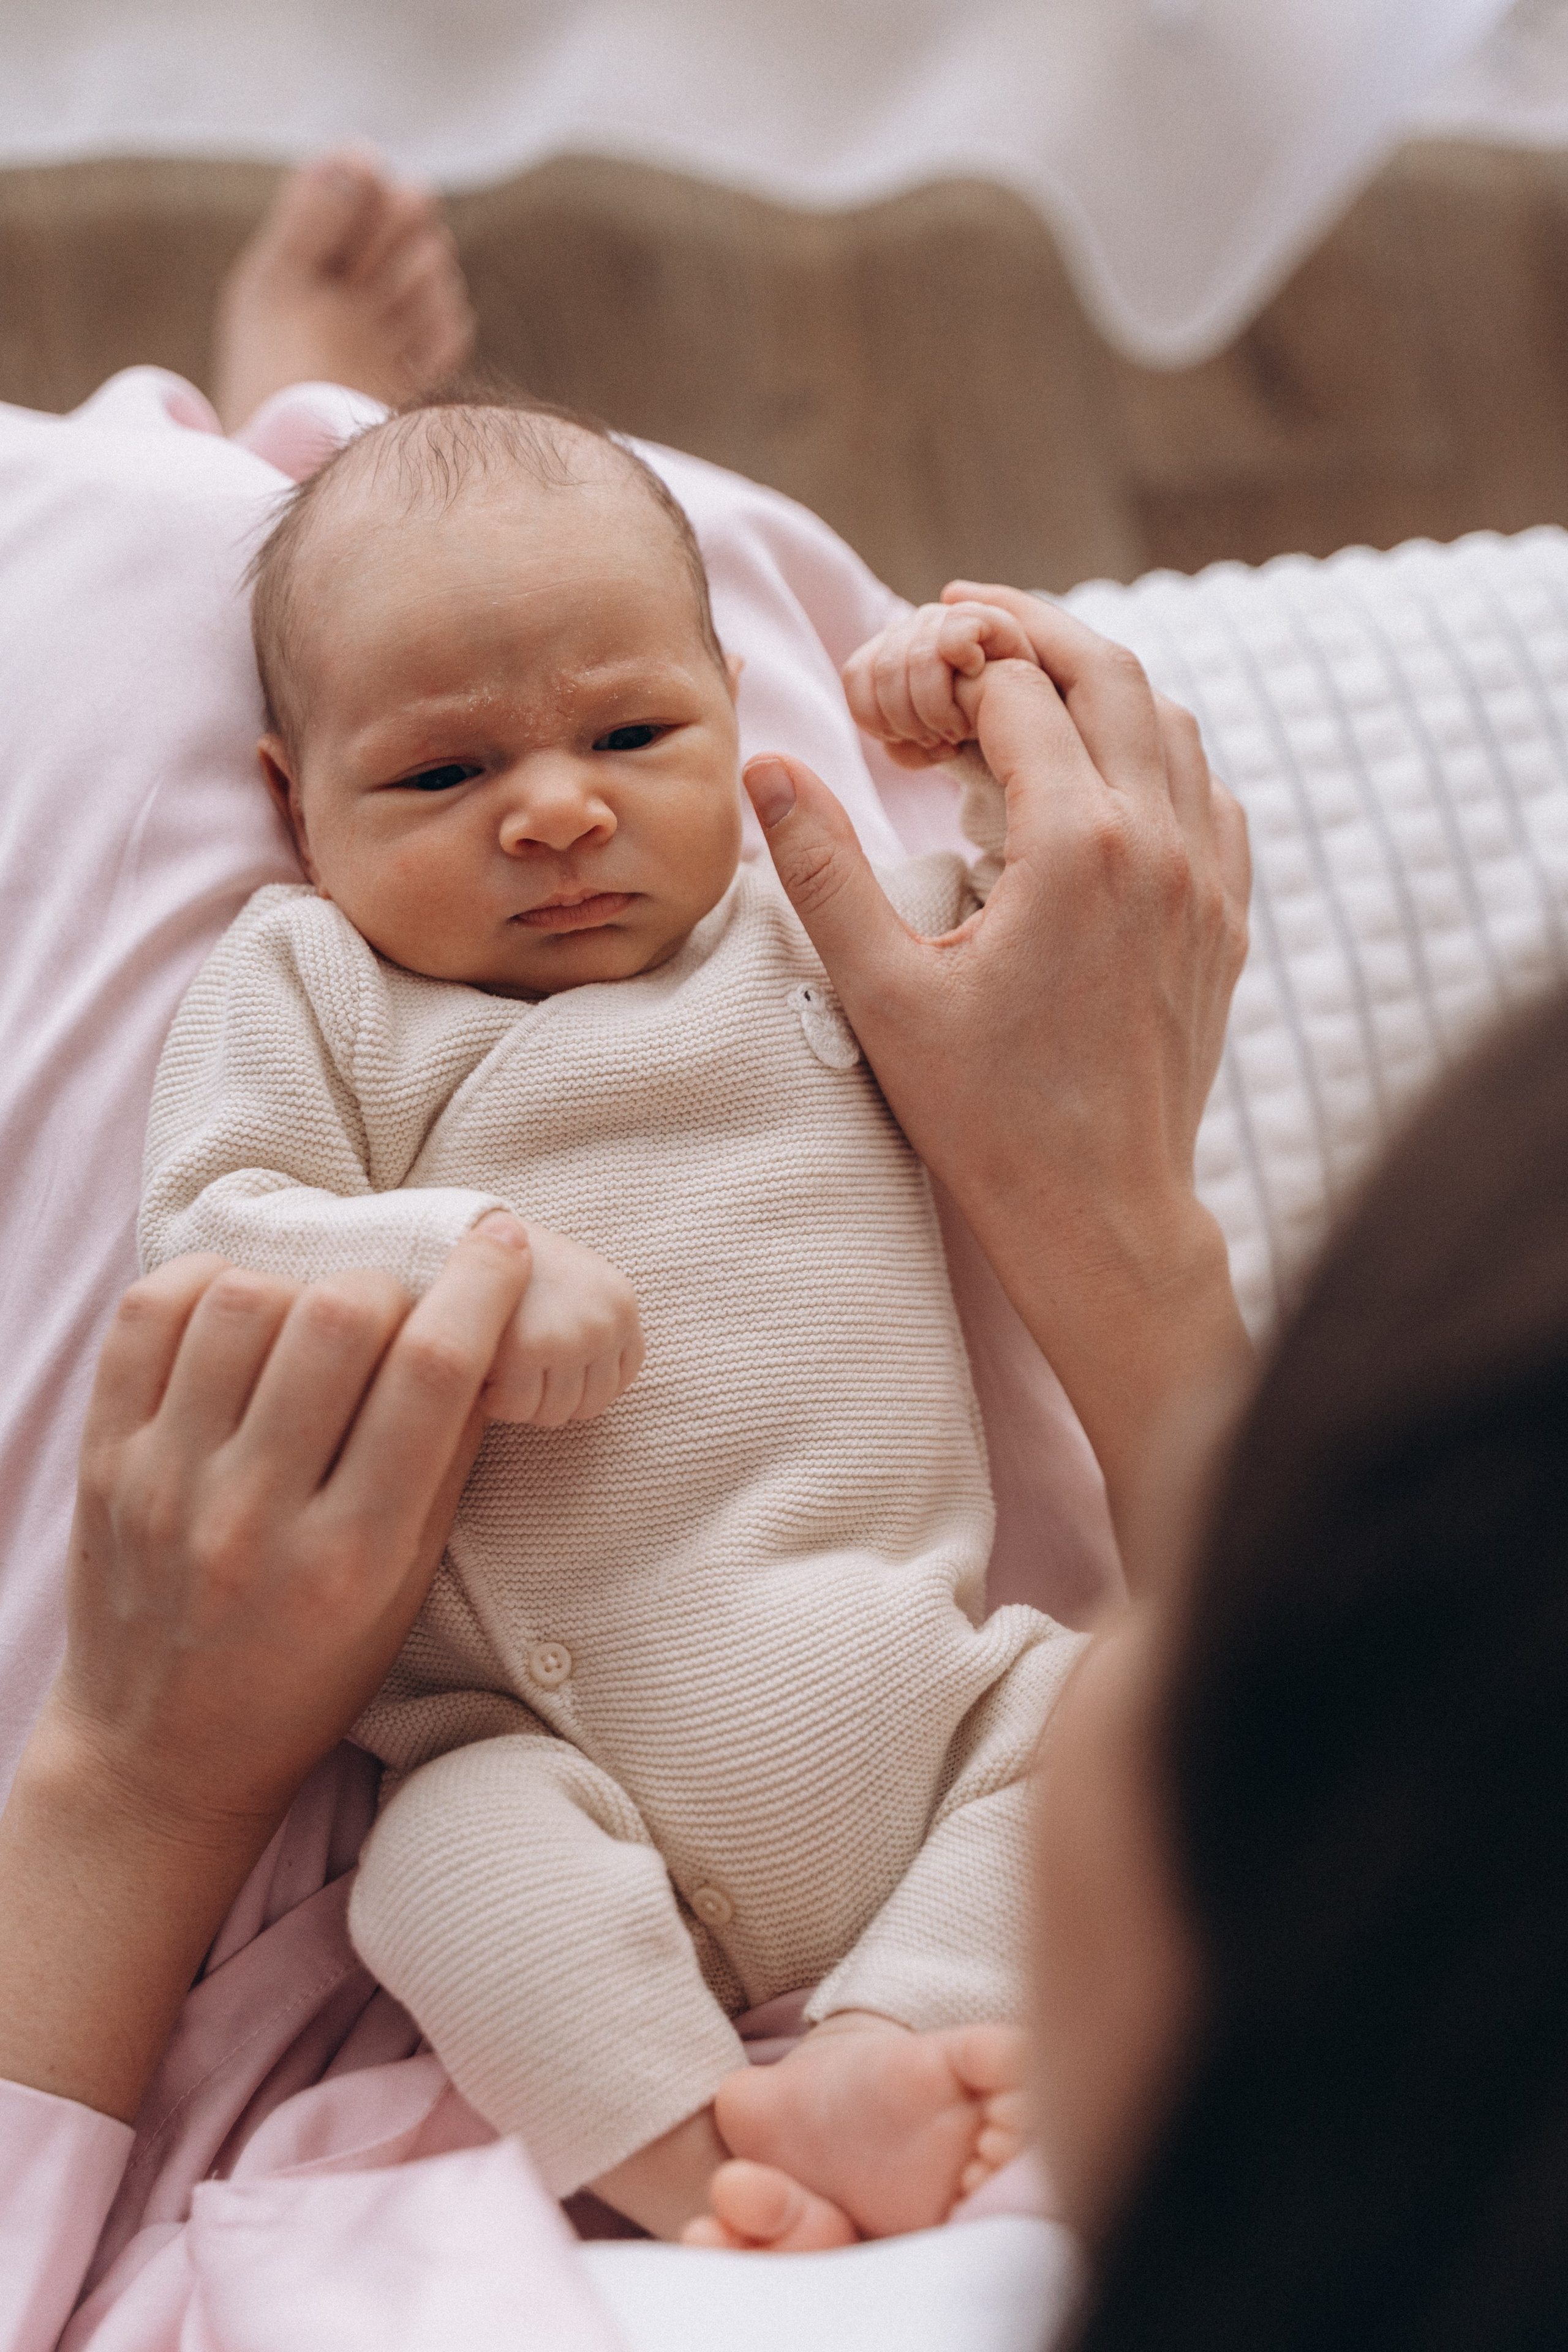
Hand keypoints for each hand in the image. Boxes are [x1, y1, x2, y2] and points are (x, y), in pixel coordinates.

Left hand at [0, 1217, 530, 2118]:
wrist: (163, 1753)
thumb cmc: (309, 1670)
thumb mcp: (405, 1586)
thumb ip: (443, 1459)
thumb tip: (481, 1326)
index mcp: (353, 1558)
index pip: (432, 1374)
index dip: (481, 1286)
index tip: (502, 1242)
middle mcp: (256, 1516)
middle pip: (340, 1320)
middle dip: (389, 1287)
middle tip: (395, 1311)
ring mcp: (166, 1484)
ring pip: (246, 1301)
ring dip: (300, 1285)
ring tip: (312, 1322)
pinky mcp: (104, 1461)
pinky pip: (151, 1316)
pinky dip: (207, 1284)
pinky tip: (240, 1309)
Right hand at [481, 1225, 644, 1425]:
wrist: (468, 1237)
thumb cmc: (518, 1269)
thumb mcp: (575, 1285)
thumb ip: (593, 1325)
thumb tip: (598, 1392)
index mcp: (620, 1305)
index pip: (619, 1380)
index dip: (578, 1384)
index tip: (547, 1370)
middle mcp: (603, 1323)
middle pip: (588, 1405)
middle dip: (549, 1396)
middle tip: (519, 1370)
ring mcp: (568, 1338)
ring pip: (552, 1413)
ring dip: (521, 1401)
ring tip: (502, 1368)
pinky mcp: (527, 1351)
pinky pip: (515, 1408)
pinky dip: (494, 1399)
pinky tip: (484, 1370)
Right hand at [747, 583, 1251, 1537]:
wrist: (1101, 1214)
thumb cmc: (987, 1116)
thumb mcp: (882, 989)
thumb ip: (822, 867)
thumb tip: (764, 766)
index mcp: (1077, 845)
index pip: (1018, 691)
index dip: (951, 664)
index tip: (899, 674)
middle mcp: (1160, 841)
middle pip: (1110, 672)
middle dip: (1031, 629)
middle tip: (962, 616)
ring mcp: (1206, 879)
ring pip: (1169, 723)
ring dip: (1097, 682)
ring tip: (1023, 680)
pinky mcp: (1224, 919)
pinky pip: (1208, 792)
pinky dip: (1155, 751)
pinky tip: (1104, 770)